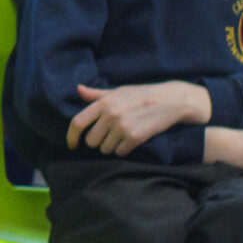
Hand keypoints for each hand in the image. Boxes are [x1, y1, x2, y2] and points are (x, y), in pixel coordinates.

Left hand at [68, 81, 210, 155]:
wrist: (171, 100)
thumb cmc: (142, 95)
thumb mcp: (119, 91)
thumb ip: (97, 94)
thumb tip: (78, 89)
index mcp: (104, 102)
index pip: (77, 122)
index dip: (71, 136)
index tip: (72, 145)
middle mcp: (111, 114)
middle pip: (91, 141)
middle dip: (98, 142)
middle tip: (109, 136)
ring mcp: (123, 126)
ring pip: (105, 149)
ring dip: (112, 146)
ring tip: (123, 136)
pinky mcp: (135, 137)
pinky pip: (120, 152)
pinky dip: (123, 150)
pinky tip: (131, 141)